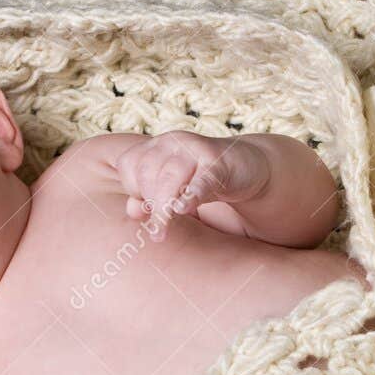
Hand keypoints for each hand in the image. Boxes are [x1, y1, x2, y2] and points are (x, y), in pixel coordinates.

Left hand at [116, 131, 267, 239]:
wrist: (245, 168)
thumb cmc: (202, 181)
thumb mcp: (172, 191)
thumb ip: (148, 201)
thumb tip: (133, 211)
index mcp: (156, 145)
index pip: (128, 164)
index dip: (132, 188)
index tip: (147, 204)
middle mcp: (172, 142)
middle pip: (146, 173)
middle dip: (149, 202)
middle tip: (159, 225)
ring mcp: (195, 150)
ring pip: (169, 178)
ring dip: (163, 208)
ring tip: (162, 232)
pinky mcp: (218, 163)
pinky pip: (200, 180)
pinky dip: (190, 195)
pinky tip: (183, 209)